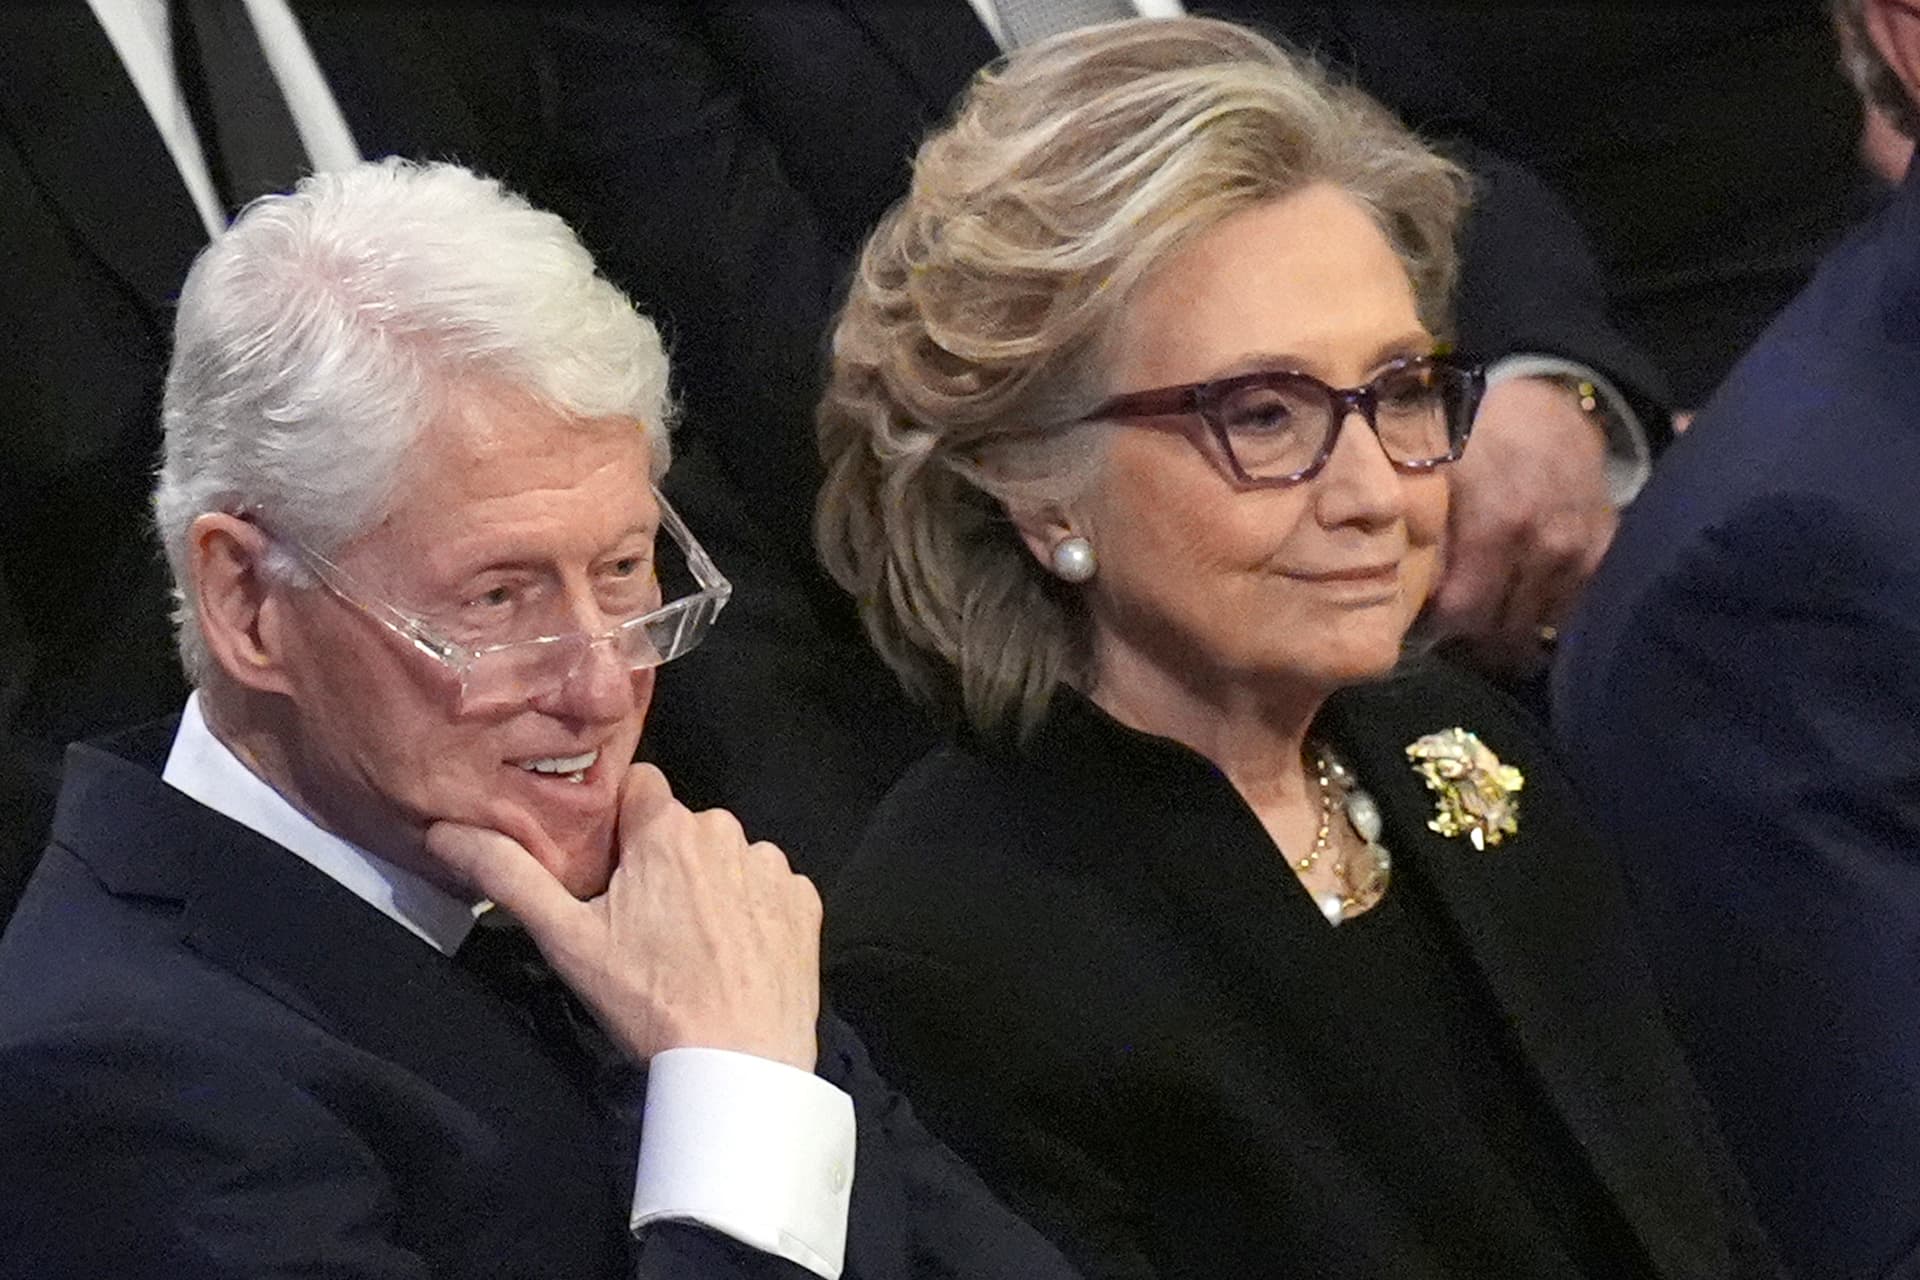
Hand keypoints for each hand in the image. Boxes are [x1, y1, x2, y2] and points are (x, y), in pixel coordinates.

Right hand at [428, 764, 822, 1070]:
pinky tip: (732, 954)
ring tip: (690, 947)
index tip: (607, 869)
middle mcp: (726, 831)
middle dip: (659, 860)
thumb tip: (445, 831)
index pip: (636, 787)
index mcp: (667, 828)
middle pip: (679, 827)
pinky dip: (749, 910)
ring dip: (706, 885)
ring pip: (723, 856)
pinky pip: (766, 887)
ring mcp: (771, 866)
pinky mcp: (804, 901)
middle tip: (641, 923)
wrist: (740, 1064)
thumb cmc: (650, 1002)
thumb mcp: (567, 941)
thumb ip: (508, 875)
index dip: (616, 824)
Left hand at [1427, 375, 1617, 675]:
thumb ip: (1420, 538)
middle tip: (1452, 626)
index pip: (1464, 613)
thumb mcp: (1433, 474)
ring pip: (1540, 624)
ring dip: (1512, 627)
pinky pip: (1575, 606)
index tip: (1424, 622)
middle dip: (1473, 633)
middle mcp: (1546, 546)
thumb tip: (1401, 598)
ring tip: (1488, 617)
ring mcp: (1581, 551)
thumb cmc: (1475, 434)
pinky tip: (1525, 601)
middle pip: (1503, 627)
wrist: (1547, 406)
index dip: (1439, 624)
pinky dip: (1548, 611)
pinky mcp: (1606, 549)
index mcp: (1497, 525)